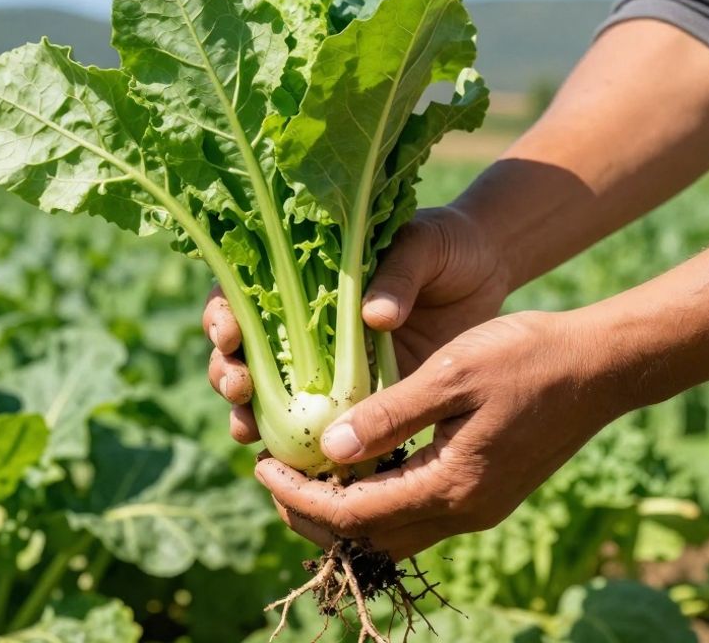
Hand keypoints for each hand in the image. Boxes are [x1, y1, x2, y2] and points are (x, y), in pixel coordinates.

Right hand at [202, 206, 510, 443]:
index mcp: (301, 280)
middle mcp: (304, 328)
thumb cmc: (445, 245)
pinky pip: (321, 431)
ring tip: (249, 431)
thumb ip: (397, 273)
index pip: (240, 297)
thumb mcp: (421, 244)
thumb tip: (374, 316)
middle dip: (227, 373)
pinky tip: (293, 464)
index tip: (231, 333)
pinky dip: (300, 451)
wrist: (486, 274)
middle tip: (239, 385)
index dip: (222, 317)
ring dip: (247, 417)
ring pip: (267, 400)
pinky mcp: (360, 399)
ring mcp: (327, 368)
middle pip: (240, 355)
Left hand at [256, 310, 629, 558]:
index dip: (299, 496)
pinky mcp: (487, 493)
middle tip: (273, 478)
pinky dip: (378, 498)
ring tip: (305, 473)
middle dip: (312, 515)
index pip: (354, 513)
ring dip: (345, 511)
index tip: (261, 468)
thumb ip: (389, 413)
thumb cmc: (528, 356)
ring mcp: (478, 507)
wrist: (601, 366)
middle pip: (369, 538)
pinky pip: (417, 513)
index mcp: (451, 486)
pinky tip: (359, 463)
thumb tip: (329, 447)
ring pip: (394, 531)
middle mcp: (464, 511)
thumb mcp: (450, 374)